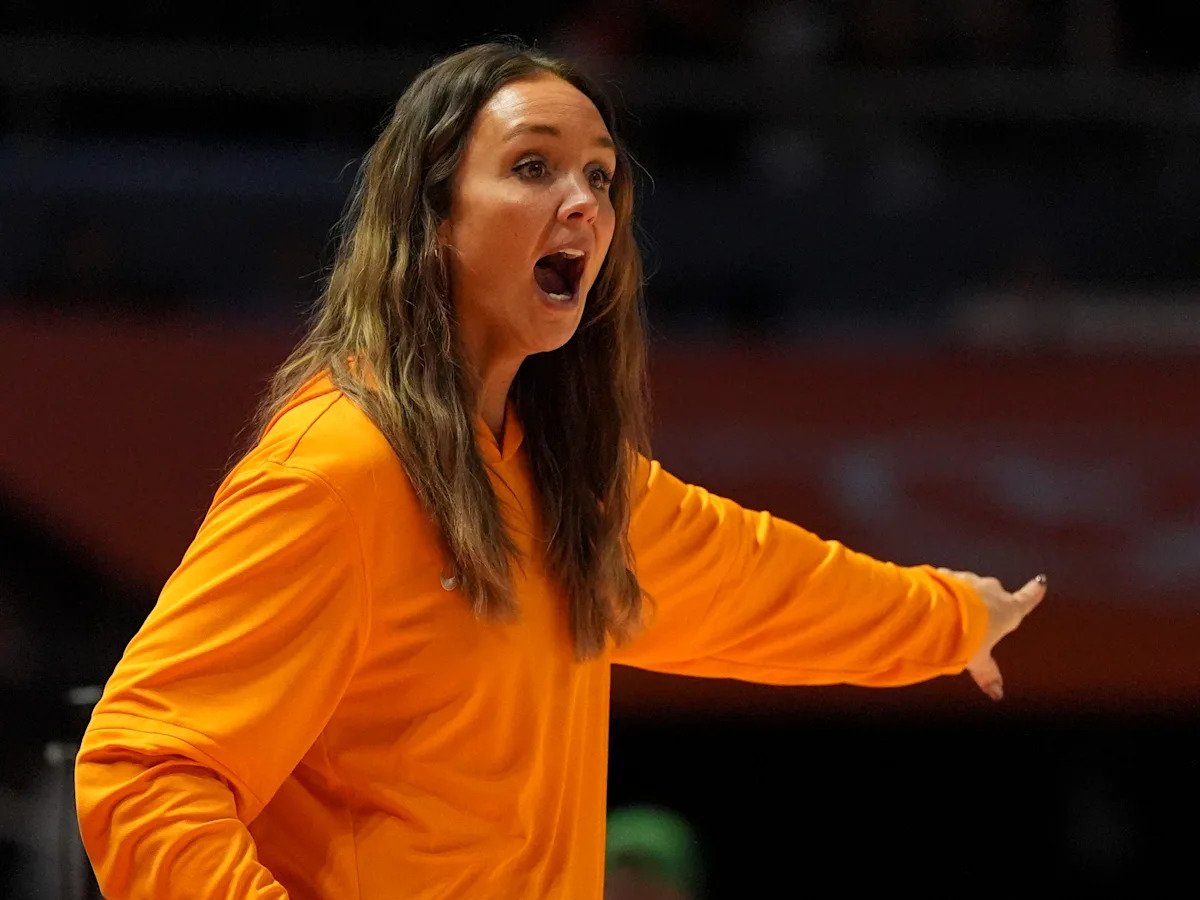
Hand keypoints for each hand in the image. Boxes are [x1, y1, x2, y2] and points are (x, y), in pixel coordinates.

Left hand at [937, 568, 1046, 701]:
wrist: (939, 613)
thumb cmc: (967, 636)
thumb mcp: (978, 659)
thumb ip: (988, 674)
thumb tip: (998, 693)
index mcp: (1007, 610)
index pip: (1026, 600)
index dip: (1033, 593)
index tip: (1040, 583)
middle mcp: (992, 591)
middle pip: (994, 595)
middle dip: (985, 603)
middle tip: (973, 620)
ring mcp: (970, 580)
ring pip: (969, 586)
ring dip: (963, 597)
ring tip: (949, 614)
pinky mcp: (949, 574)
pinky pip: (949, 580)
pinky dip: (945, 589)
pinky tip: (934, 602)